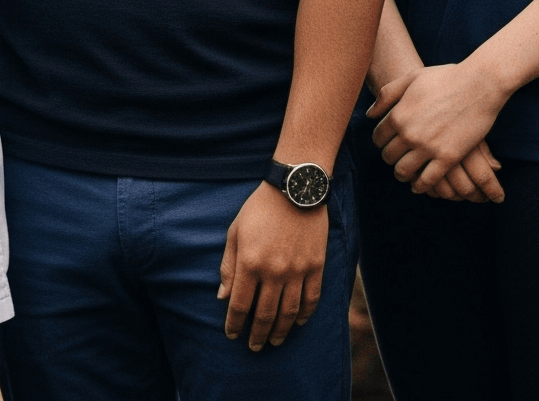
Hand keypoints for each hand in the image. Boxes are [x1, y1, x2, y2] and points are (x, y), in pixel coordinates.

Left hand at [216, 184, 326, 350]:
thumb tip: (222, 297)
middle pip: (264, 314)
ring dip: (281, 330)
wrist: (294, 190)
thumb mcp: (235, 233)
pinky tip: (299, 323)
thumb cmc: (258, 210)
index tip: (232, 335)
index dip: (235, 324)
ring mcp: (297, 271)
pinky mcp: (316, 266)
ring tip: (274, 341)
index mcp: (250, 263)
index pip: (240, 305)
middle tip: (253, 347)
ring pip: (289, 312)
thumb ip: (228, 267)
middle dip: (257, 334)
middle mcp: (274, 271)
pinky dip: (305, 314)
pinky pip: (311, 298)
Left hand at [370, 63, 508, 201]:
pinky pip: (428, 180)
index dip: (380, 142)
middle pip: (389, 156)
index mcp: (398, 115)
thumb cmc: (446, 78)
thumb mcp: (411, 78)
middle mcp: (409, 134)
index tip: (386, 144)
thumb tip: (370, 115)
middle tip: (396, 158)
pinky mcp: (448, 158)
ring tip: (405, 173)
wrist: (479, 84)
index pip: (378, 138)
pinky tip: (419, 186)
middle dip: (390, 158)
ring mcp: (428, 147)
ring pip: (404, 171)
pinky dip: (420, 186)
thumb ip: (388, 95)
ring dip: (402, 174)